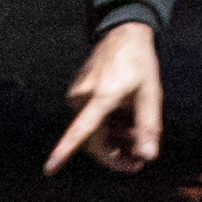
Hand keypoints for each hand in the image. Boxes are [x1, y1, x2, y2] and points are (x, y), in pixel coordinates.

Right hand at [46, 19, 163, 173]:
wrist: (124, 34)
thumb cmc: (139, 63)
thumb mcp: (151, 95)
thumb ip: (148, 128)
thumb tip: (147, 157)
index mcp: (102, 96)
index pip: (81, 130)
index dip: (64, 151)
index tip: (50, 168)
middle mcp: (83, 96)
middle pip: (92, 140)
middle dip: (114, 154)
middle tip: (137, 159)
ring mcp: (76, 93)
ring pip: (91, 131)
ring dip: (112, 139)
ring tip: (134, 134)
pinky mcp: (76, 92)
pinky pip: (88, 119)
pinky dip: (106, 126)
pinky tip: (123, 120)